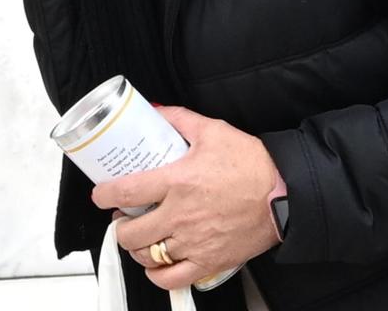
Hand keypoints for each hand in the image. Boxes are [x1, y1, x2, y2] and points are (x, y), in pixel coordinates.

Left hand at [94, 106, 283, 290]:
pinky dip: (158, 274)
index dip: (103, 195)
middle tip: (122, 217)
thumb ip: (178, 118)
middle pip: (131, 232)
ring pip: (148, 256)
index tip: (100, 194)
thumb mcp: (212, 131)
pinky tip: (156, 264)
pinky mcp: (211, 261)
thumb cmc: (252, 164)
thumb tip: (153, 109)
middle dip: (119, 226)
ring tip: (138, 239)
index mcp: (177, 182)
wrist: (287, 194)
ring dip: (136, 249)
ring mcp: (195, 242)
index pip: (125, 192)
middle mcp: (181, 216)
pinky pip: (173, 278)